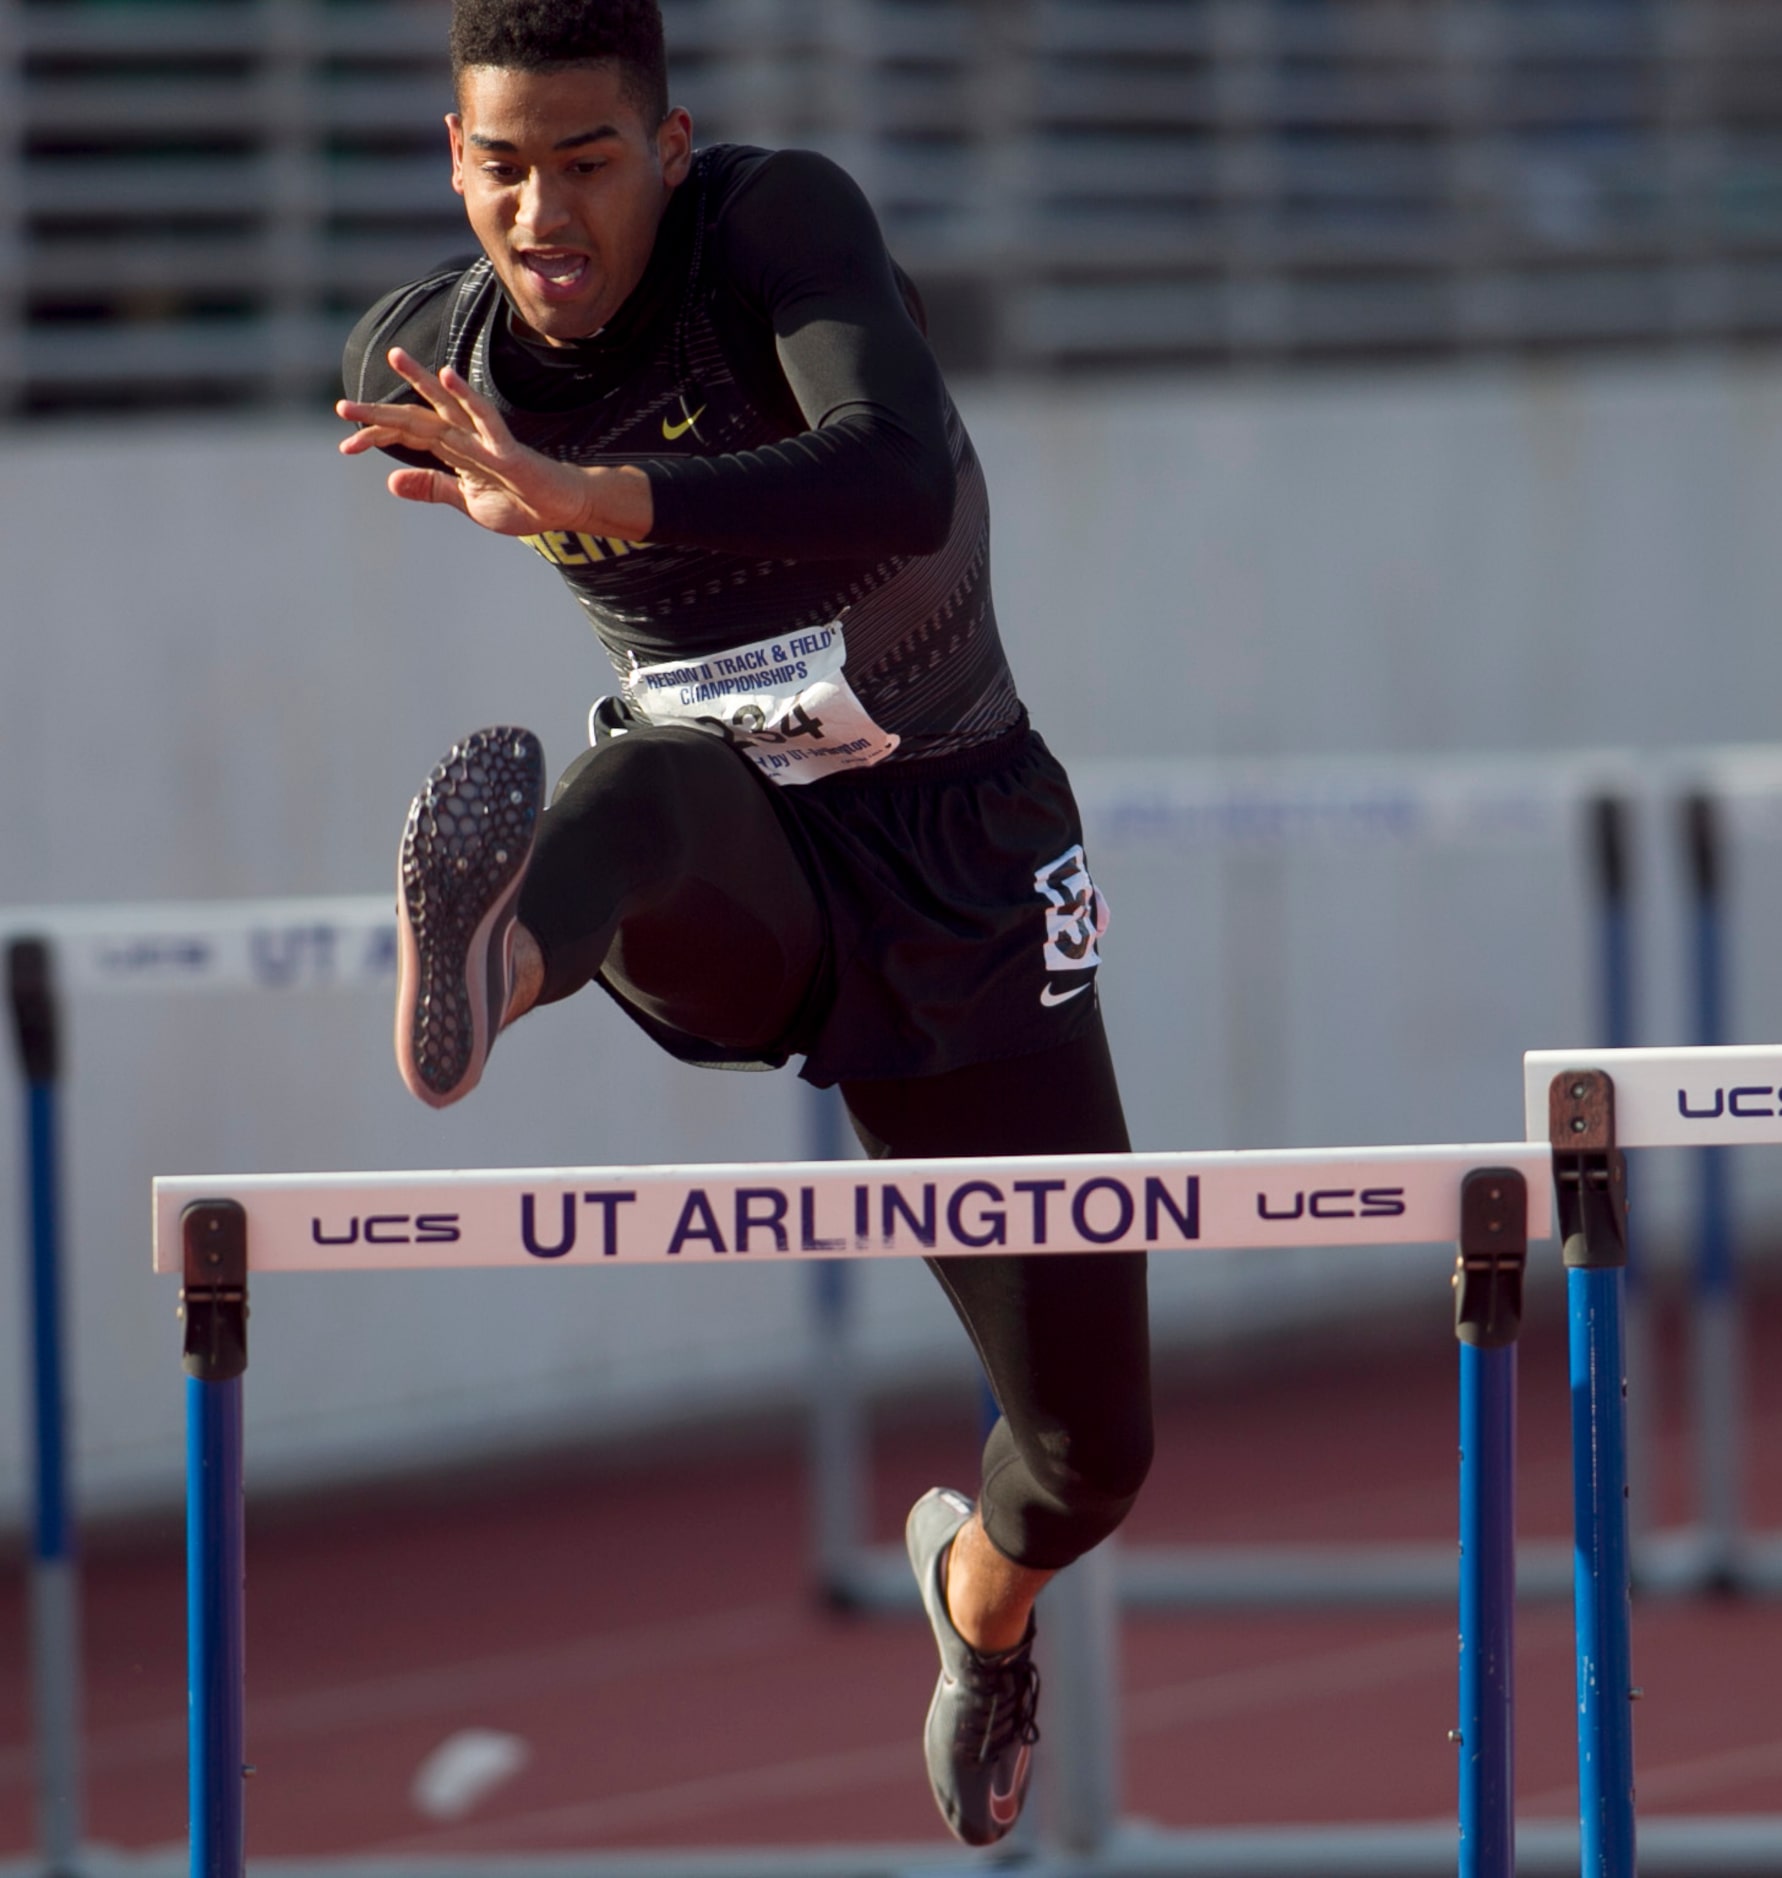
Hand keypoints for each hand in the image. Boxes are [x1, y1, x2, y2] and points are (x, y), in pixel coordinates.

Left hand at [336, 347, 651, 540]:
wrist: (561, 512)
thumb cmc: (520, 504)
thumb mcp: (467, 502)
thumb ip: (433, 488)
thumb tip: (390, 482)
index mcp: (453, 450)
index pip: (408, 436)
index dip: (376, 438)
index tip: (345, 448)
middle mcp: (465, 437)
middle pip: (417, 418)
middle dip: (380, 414)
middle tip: (341, 408)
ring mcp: (487, 440)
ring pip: (447, 407)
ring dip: (420, 382)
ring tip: (395, 356)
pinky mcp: (508, 450)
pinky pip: (485, 419)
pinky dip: (467, 397)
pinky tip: (447, 375)